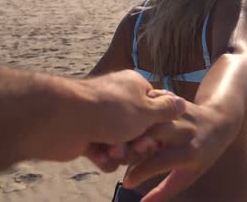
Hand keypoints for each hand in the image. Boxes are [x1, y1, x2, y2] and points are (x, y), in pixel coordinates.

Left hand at [29, 70, 187, 172]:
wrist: (65, 119)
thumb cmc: (110, 110)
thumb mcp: (147, 110)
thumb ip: (166, 109)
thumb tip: (181, 103)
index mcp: (134, 87)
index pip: (155, 107)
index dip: (159, 124)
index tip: (159, 135)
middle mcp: (118, 101)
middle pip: (140, 129)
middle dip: (139, 143)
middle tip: (138, 146)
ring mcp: (101, 119)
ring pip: (123, 143)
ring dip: (121, 152)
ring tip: (113, 151)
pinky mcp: (87, 137)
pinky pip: (104, 152)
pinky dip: (104, 158)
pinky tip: (101, 157)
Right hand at [123, 91, 238, 201]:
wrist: (220, 122)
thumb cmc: (202, 156)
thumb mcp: (188, 176)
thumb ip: (164, 191)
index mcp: (188, 153)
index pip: (157, 163)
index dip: (139, 173)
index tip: (127, 182)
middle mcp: (184, 131)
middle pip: (149, 135)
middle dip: (129, 145)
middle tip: (117, 156)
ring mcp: (178, 113)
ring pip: (146, 118)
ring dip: (131, 128)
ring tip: (120, 141)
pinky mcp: (173, 100)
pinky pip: (150, 104)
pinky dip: (137, 111)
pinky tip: (129, 121)